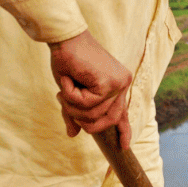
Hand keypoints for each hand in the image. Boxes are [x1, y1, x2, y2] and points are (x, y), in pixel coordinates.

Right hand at [49, 30, 132, 148]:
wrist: (64, 40)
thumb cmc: (67, 61)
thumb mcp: (71, 92)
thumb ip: (75, 112)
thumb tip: (73, 134)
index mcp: (118, 85)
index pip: (123, 113)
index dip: (123, 131)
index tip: (123, 147)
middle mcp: (123, 84)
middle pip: (109, 120)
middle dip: (84, 119)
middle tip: (66, 104)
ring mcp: (118, 83)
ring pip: (94, 114)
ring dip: (72, 105)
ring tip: (66, 87)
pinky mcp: (108, 83)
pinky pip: (86, 104)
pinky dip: (71, 95)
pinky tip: (69, 80)